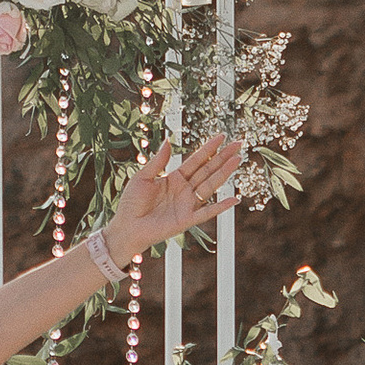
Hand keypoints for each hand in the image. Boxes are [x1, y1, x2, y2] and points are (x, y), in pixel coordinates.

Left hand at [100, 132, 243, 265]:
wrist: (126, 227)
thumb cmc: (131, 203)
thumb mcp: (143, 177)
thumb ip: (158, 161)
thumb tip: (169, 141)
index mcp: (174, 178)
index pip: (196, 160)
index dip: (209, 149)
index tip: (221, 137)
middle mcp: (184, 190)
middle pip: (208, 170)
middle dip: (223, 157)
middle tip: (238, 144)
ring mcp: (187, 204)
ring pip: (210, 185)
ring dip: (224, 173)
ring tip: (237, 160)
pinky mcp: (187, 219)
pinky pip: (207, 212)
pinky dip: (220, 206)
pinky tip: (234, 199)